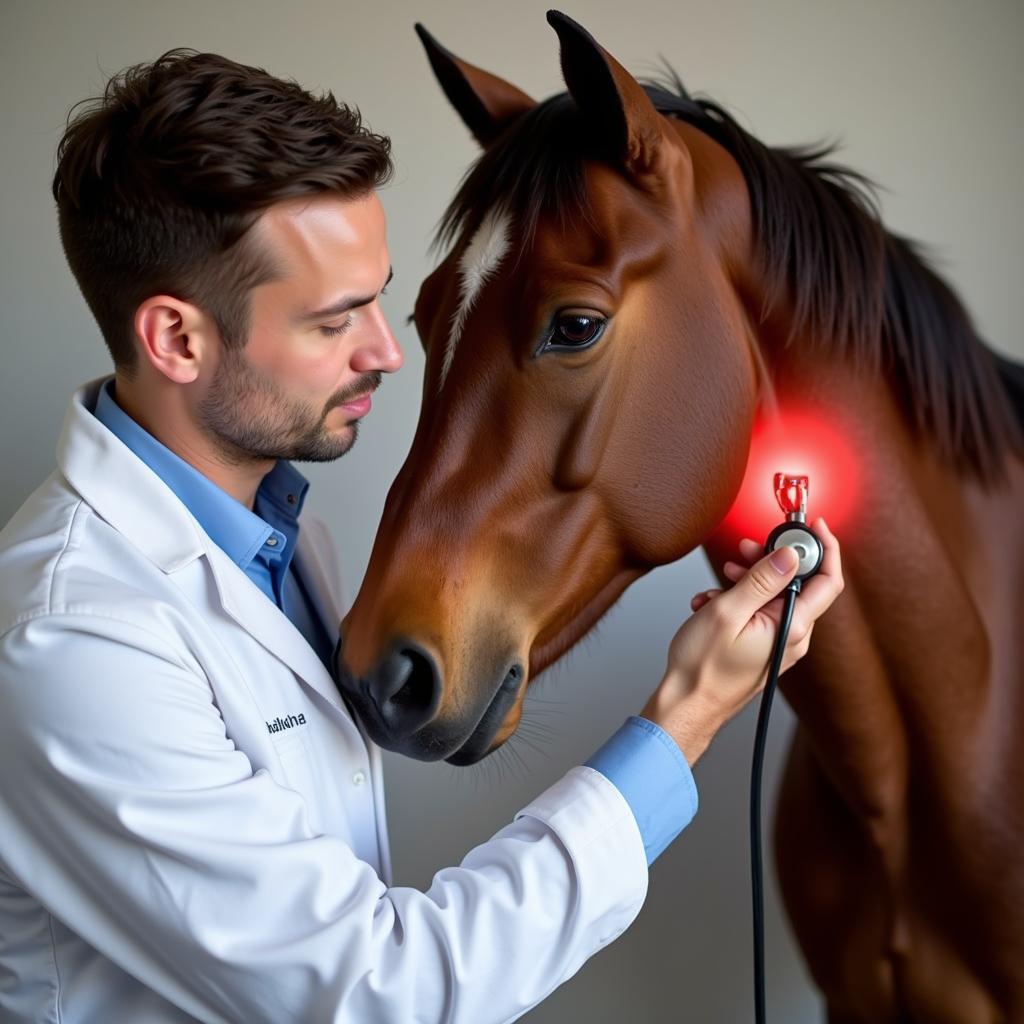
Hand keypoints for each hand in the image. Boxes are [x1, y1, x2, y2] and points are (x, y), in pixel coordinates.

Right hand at [638, 518, 842, 763]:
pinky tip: (713, 603)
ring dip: (748, 581)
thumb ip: (762, 580)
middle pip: (797, 585)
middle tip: (746, 549)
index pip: (828, 581)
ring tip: (720, 581)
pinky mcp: (765, 648)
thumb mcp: (728, 612)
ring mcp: (780, 644)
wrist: (687, 705)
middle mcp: (793, 638)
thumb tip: (791, 554)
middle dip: (771, 561)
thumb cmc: (702, 668)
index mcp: (792, 628)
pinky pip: (761, 613)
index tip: (813, 525)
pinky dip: (740, 601)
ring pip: (775, 597)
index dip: (825, 548)